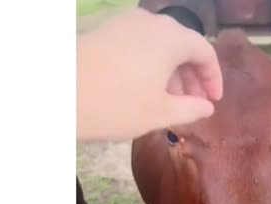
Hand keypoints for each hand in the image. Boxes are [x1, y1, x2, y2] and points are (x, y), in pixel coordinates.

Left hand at [77, 8, 221, 140]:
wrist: (56, 95)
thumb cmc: (117, 105)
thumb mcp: (160, 113)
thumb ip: (191, 109)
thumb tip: (207, 107)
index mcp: (171, 37)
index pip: (205, 51)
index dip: (213, 77)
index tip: (213, 100)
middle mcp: (152, 22)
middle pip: (183, 46)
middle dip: (192, 76)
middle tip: (194, 103)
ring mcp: (127, 23)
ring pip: (161, 44)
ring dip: (172, 71)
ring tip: (170, 100)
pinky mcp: (108, 30)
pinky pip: (141, 43)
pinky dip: (152, 63)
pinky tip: (146, 87)